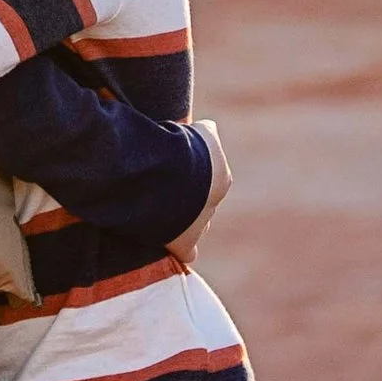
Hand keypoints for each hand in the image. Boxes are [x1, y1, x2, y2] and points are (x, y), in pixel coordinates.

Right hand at [168, 121, 230, 263]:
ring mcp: (201, 226)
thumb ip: (206, 132)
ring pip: (197, 228)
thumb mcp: (200, 131)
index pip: (212, 184)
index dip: (193, 180)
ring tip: (160, 212)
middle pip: (204, 208)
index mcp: (221, 180)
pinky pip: (186, 252)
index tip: (175, 174)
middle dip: (190, 203)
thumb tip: (208, 128)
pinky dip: (179, 249)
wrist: (169, 173)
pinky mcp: (184, 243)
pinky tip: (166, 242)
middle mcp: (215, 205)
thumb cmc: (183, 148)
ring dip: (182, 223)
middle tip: (166, 193)